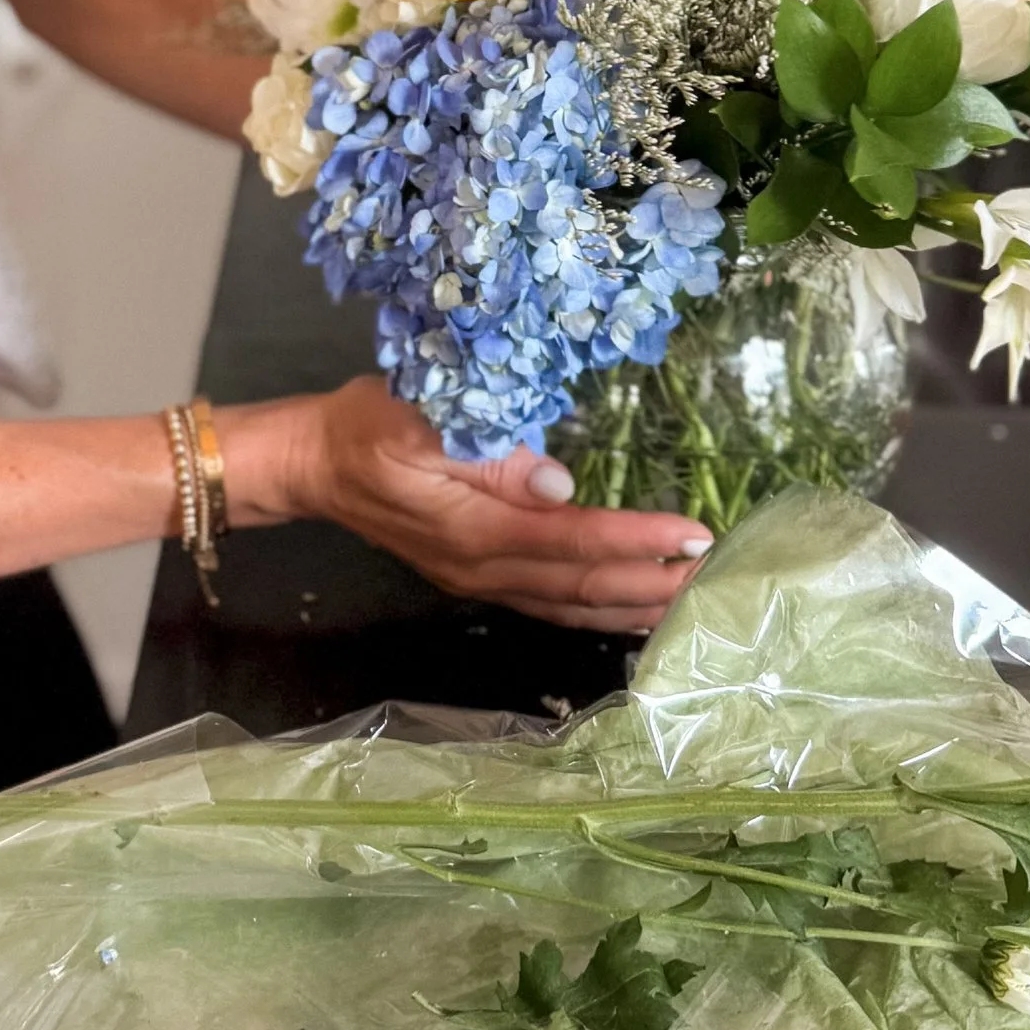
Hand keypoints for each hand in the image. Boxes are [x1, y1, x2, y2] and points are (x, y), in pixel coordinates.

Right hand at [238, 377, 711, 635]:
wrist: (312, 464)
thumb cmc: (364, 427)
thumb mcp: (415, 418)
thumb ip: (486, 449)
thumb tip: (558, 482)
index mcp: (471, 529)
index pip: (571, 541)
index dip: (634, 541)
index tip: (692, 534)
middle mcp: (482, 569)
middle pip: (580, 587)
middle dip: (651, 583)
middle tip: (716, 576)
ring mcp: (480, 581)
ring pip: (571, 606)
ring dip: (634, 606)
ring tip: (692, 601)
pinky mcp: (480, 578)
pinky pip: (552, 605)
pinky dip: (599, 610)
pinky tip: (634, 609)